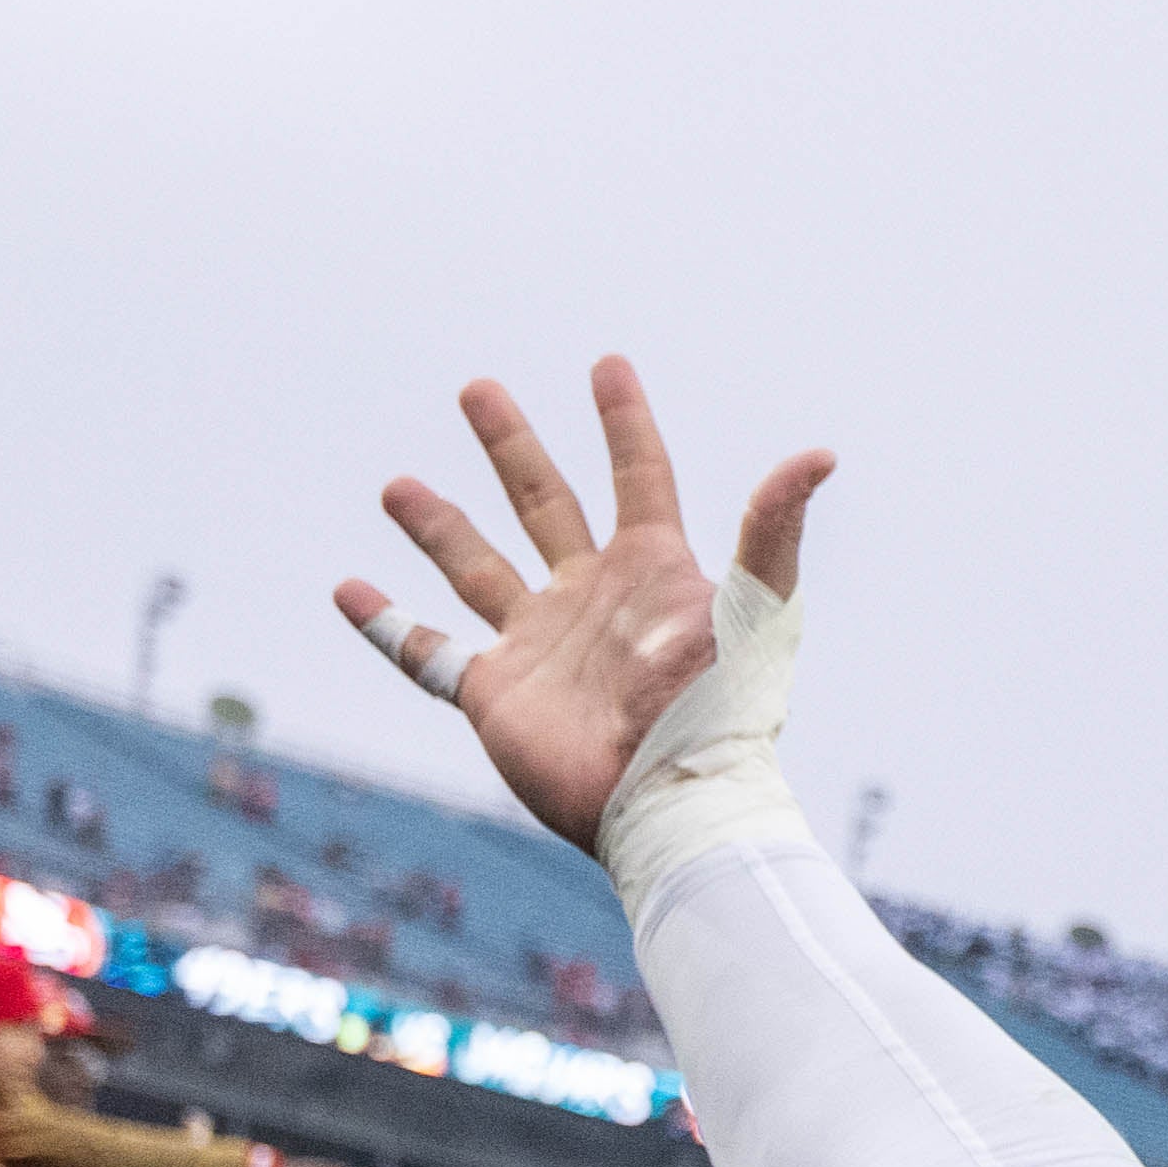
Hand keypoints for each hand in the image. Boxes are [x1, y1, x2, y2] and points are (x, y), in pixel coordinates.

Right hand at [340, 356, 828, 853]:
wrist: (671, 800)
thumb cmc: (721, 712)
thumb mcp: (755, 612)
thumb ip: (773, 529)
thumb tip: (818, 454)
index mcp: (651, 569)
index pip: (638, 476)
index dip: (626, 422)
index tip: (608, 366)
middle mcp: (589, 597)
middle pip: (542, 501)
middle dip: (510, 445)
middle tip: (477, 388)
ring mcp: (538, 644)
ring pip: (476, 567)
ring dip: (438, 525)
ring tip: (397, 485)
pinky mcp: (496, 694)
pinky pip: (426, 654)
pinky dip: (386, 625)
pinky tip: (349, 590)